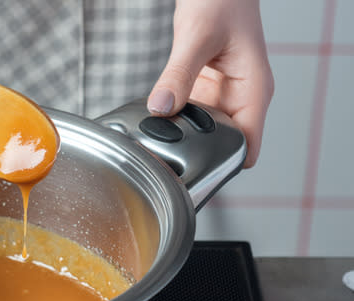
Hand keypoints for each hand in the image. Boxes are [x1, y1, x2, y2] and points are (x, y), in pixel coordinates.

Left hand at [147, 0, 273, 167]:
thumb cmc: (221, 2)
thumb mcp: (197, 39)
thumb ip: (179, 75)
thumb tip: (161, 107)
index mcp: (253, 90)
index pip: (246, 145)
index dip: (223, 163)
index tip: (196, 173)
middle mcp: (240, 96)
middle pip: (221, 143)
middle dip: (196, 151)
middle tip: (165, 155)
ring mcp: (221, 94)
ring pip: (202, 130)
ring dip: (182, 134)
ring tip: (158, 136)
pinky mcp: (204, 88)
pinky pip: (189, 112)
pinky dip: (175, 117)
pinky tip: (158, 117)